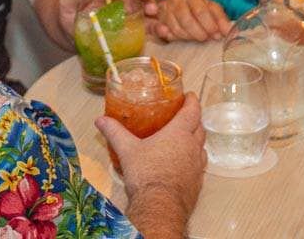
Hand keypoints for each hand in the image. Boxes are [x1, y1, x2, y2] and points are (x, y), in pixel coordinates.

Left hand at [56, 0, 158, 41]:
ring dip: (153, 8)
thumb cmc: (70, 12)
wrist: (73, 34)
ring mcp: (131, 10)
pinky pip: (150, 25)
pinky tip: (164, 33)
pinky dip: (158, 28)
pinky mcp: (136, 27)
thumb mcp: (67, 2)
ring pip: (147, 4)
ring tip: (155, 14)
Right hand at [97, 93, 205, 215]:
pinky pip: (199, 167)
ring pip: (202, 148)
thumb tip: (101, 120)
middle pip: (200, 128)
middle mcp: (192, 147)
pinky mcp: (197, 183)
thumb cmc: (146, 175)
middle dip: (195, 120)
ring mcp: (197, 166)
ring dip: (196, 141)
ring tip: (185, 140)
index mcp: (179, 134)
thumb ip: (115, 132)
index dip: (192, 101)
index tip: (190, 96)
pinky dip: (193, 161)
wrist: (160, 207)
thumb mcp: (127, 150)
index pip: (192, 111)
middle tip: (185, 116)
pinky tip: (182, 165)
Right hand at [151, 0, 231, 42]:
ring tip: (199, 37)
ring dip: (190, 37)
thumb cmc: (199, 6)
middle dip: (199, 33)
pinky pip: (167, 33)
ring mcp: (165, 8)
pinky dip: (177, 38)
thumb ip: (221, 19)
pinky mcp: (159, 19)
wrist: (180, 3)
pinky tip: (185, 38)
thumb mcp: (212, 8)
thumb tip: (228, 32)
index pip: (200, 10)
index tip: (216, 34)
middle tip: (207, 38)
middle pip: (187, 20)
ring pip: (177, 28)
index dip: (209, 25)